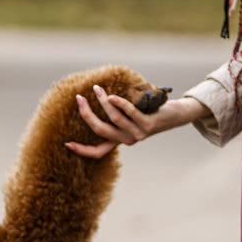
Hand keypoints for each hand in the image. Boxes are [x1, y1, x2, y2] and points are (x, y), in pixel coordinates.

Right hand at [69, 89, 208, 159]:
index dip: (82, 150)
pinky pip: (128, 112)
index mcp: (120, 141)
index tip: (67, 144)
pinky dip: (118, 102)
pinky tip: (112, 95)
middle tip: (79, 98)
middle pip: (100, 130)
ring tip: (97, 89)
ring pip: (113, 118)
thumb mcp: (130, 119)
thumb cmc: (148, 114)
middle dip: (86, 113)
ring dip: (103, 101)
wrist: (174, 116)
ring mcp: (137, 134)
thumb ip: (115, 117)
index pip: (97, 152)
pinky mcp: (147, 125)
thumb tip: (95, 100)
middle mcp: (127, 141)